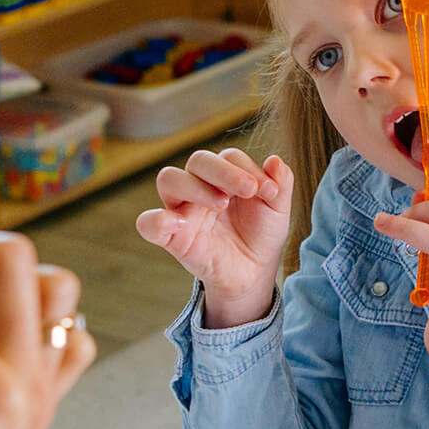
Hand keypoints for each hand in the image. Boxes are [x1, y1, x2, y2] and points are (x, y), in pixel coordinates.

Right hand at [134, 148, 292, 328]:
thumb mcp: (277, 211)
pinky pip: (148, 223)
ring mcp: (182, 210)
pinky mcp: (171, 237)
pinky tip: (182, 223)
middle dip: (223, 171)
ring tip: (221, 204)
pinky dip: (158, 219)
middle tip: (248, 189)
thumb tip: (275, 161)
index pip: (228, 156)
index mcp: (225, 176)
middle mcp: (200, 186)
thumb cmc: (261, 235)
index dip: (248, 168)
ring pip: (169, 179)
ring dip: (195, 187)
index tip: (268, 190)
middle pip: (198, 160)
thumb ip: (280, 185)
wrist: (253, 272)